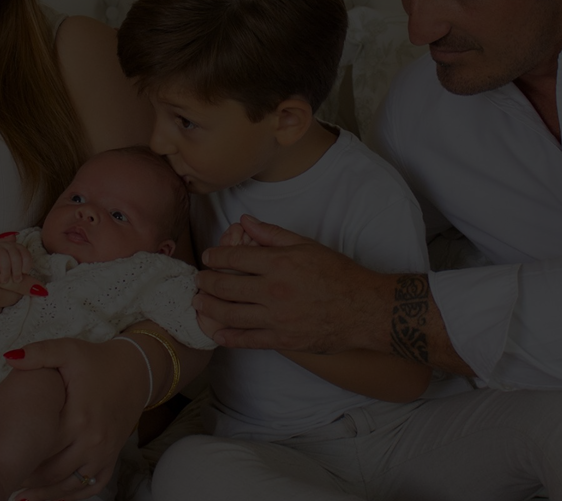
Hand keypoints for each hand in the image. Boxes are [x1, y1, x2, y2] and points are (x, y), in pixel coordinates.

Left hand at [6, 338, 145, 499]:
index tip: (1, 462)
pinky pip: (92, 486)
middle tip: (6, 479)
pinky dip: (72, 496)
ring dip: (47, 493)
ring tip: (22, 493)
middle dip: (28, 479)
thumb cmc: (99, 361)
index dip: (19, 459)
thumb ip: (39, 354)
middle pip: (54, 472)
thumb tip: (10, 359)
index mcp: (78, 416)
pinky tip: (54, 496)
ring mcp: (104, 452)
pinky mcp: (112, 457)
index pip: (42, 448)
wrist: (137, 370)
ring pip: (71, 484)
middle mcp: (93, 440)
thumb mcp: (69, 351)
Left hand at [195, 215, 393, 352]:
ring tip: (198, 303)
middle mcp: (274, 290)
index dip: (216, 256)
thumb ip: (273, 234)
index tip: (208, 257)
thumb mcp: (307, 245)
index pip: (235, 257)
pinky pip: (247, 340)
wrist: (363, 309)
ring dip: (209, 308)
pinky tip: (216, 332)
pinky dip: (228, 337)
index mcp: (280, 263)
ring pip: (231, 314)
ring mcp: (277, 318)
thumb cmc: (339, 275)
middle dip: (206, 283)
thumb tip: (246, 221)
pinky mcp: (283, 340)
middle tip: (199, 281)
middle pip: (226, 286)